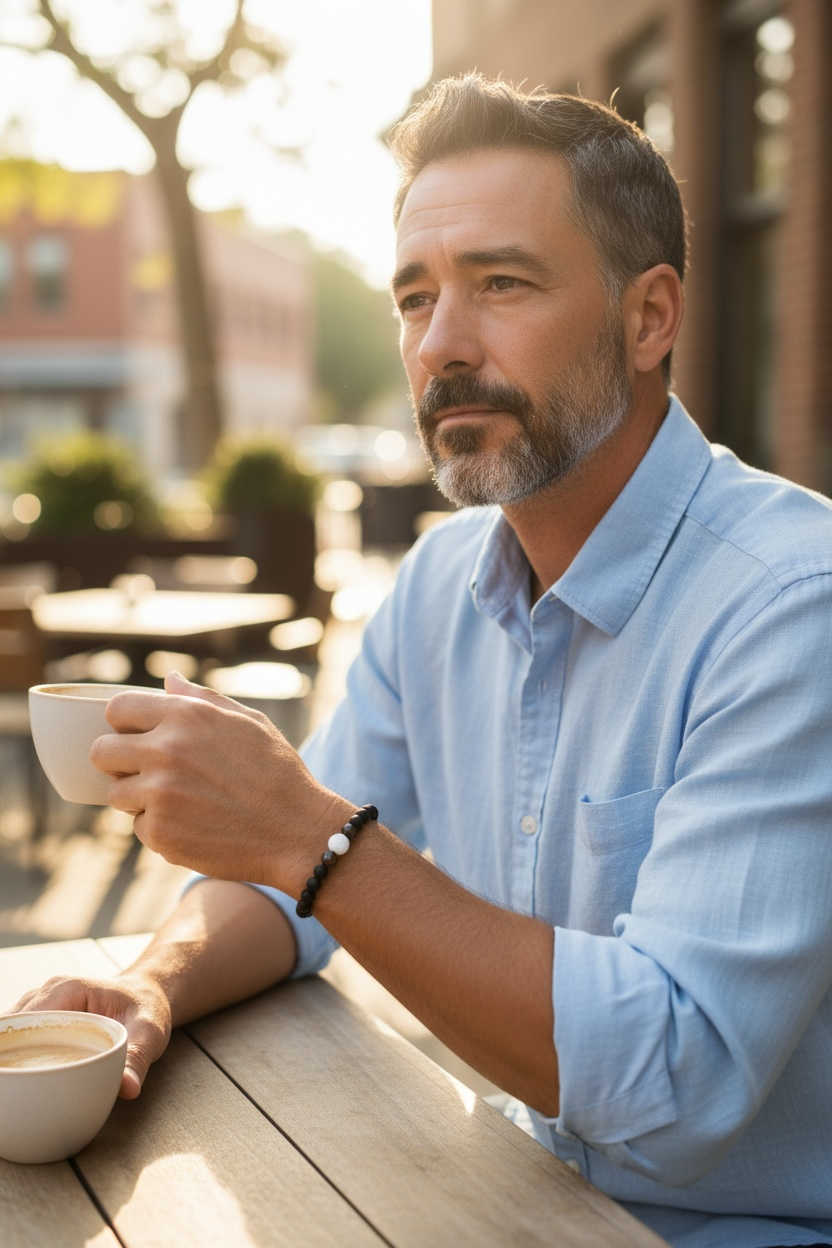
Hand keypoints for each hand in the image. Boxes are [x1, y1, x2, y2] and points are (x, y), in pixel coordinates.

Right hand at [12, 973, 171, 1098]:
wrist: (146, 995)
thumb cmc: (146, 1007)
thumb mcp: (149, 1031)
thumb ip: (138, 1058)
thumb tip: (127, 1088)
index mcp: (67, 990)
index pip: (24, 1021)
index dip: (11, 1049)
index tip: (10, 1077)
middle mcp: (46, 993)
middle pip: (9, 1027)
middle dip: (6, 1058)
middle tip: (10, 1089)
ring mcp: (40, 1004)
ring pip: (8, 1032)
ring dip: (8, 1058)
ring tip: (12, 1087)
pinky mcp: (40, 1019)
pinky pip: (16, 1036)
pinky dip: (13, 1057)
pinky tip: (17, 1079)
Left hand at [91, 672, 342, 891]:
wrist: (298, 831)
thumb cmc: (278, 773)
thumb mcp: (249, 722)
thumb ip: (201, 699)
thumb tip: (168, 679)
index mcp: (186, 716)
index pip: (116, 709)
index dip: (125, 723)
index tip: (139, 736)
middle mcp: (166, 751)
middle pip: (102, 752)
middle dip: (121, 761)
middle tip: (150, 772)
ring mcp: (159, 795)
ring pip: (116, 794)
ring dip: (140, 798)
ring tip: (182, 801)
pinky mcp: (160, 834)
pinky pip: (139, 828)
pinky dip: (161, 829)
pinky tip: (195, 825)